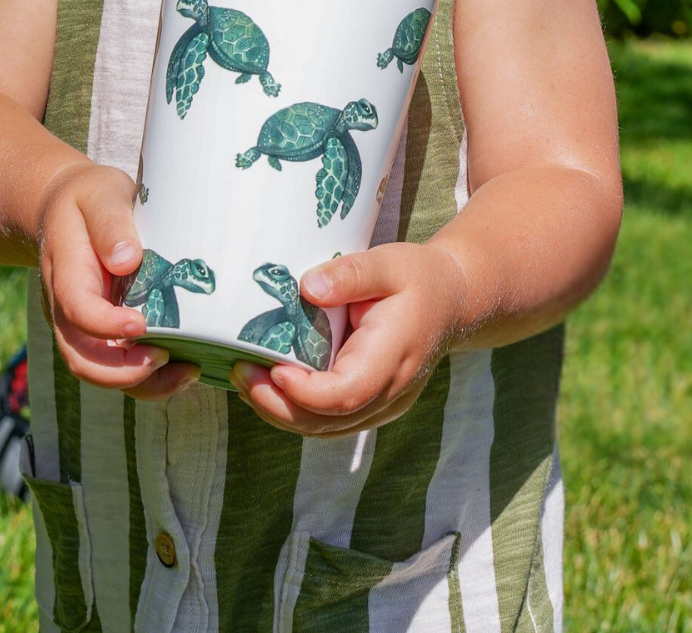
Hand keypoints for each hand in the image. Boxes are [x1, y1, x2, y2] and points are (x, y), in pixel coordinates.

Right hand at [36, 162, 199, 401]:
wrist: (66, 206)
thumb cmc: (89, 197)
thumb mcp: (100, 195)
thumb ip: (110, 223)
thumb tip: (126, 259)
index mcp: (66, 271)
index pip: (77, 308)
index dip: (105, 325)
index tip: (141, 325)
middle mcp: (66, 308)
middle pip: (82, 357)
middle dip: (123, 371)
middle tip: (167, 358)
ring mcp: (80, 325)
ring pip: (98, 372)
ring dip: (139, 382)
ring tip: (186, 372)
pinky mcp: (99, 333)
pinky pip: (115, 367)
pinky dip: (146, 378)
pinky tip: (182, 368)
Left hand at [229, 243, 466, 435]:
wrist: (452, 301)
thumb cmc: (418, 278)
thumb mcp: (388, 263)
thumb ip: (350, 274)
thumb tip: (306, 286)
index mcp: (395, 356)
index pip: (347, 393)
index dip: (305, 391)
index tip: (271, 367)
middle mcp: (390, 391)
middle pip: (329, 421)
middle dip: (277, 406)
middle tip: (239, 372)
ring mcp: (382, 405)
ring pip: (325, 428)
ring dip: (281, 412)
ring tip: (243, 378)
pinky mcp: (371, 405)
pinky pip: (329, 422)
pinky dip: (295, 410)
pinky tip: (267, 386)